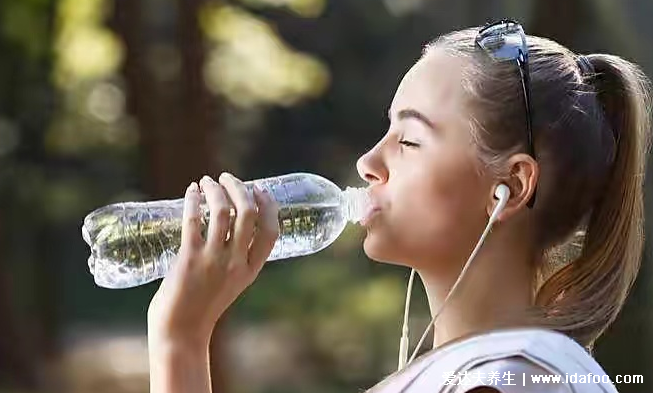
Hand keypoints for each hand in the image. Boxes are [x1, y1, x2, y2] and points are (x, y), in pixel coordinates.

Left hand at [147, 173, 279, 347]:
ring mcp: (213, 260)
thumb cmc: (202, 306)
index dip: (268, 205)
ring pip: (222, 212)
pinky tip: (192, 191)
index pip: (270, 231)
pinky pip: (193, 220)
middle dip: (240, 188)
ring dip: (216, 189)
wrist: (181, 331)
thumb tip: (228, 224)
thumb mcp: (231, 283)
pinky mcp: (188, 259)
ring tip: (208, 181)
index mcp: (250, 270)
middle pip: (248, 214)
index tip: (259, 189)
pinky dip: (193, 200)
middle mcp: (236, 263)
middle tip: (228, 178)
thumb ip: (235, 259)